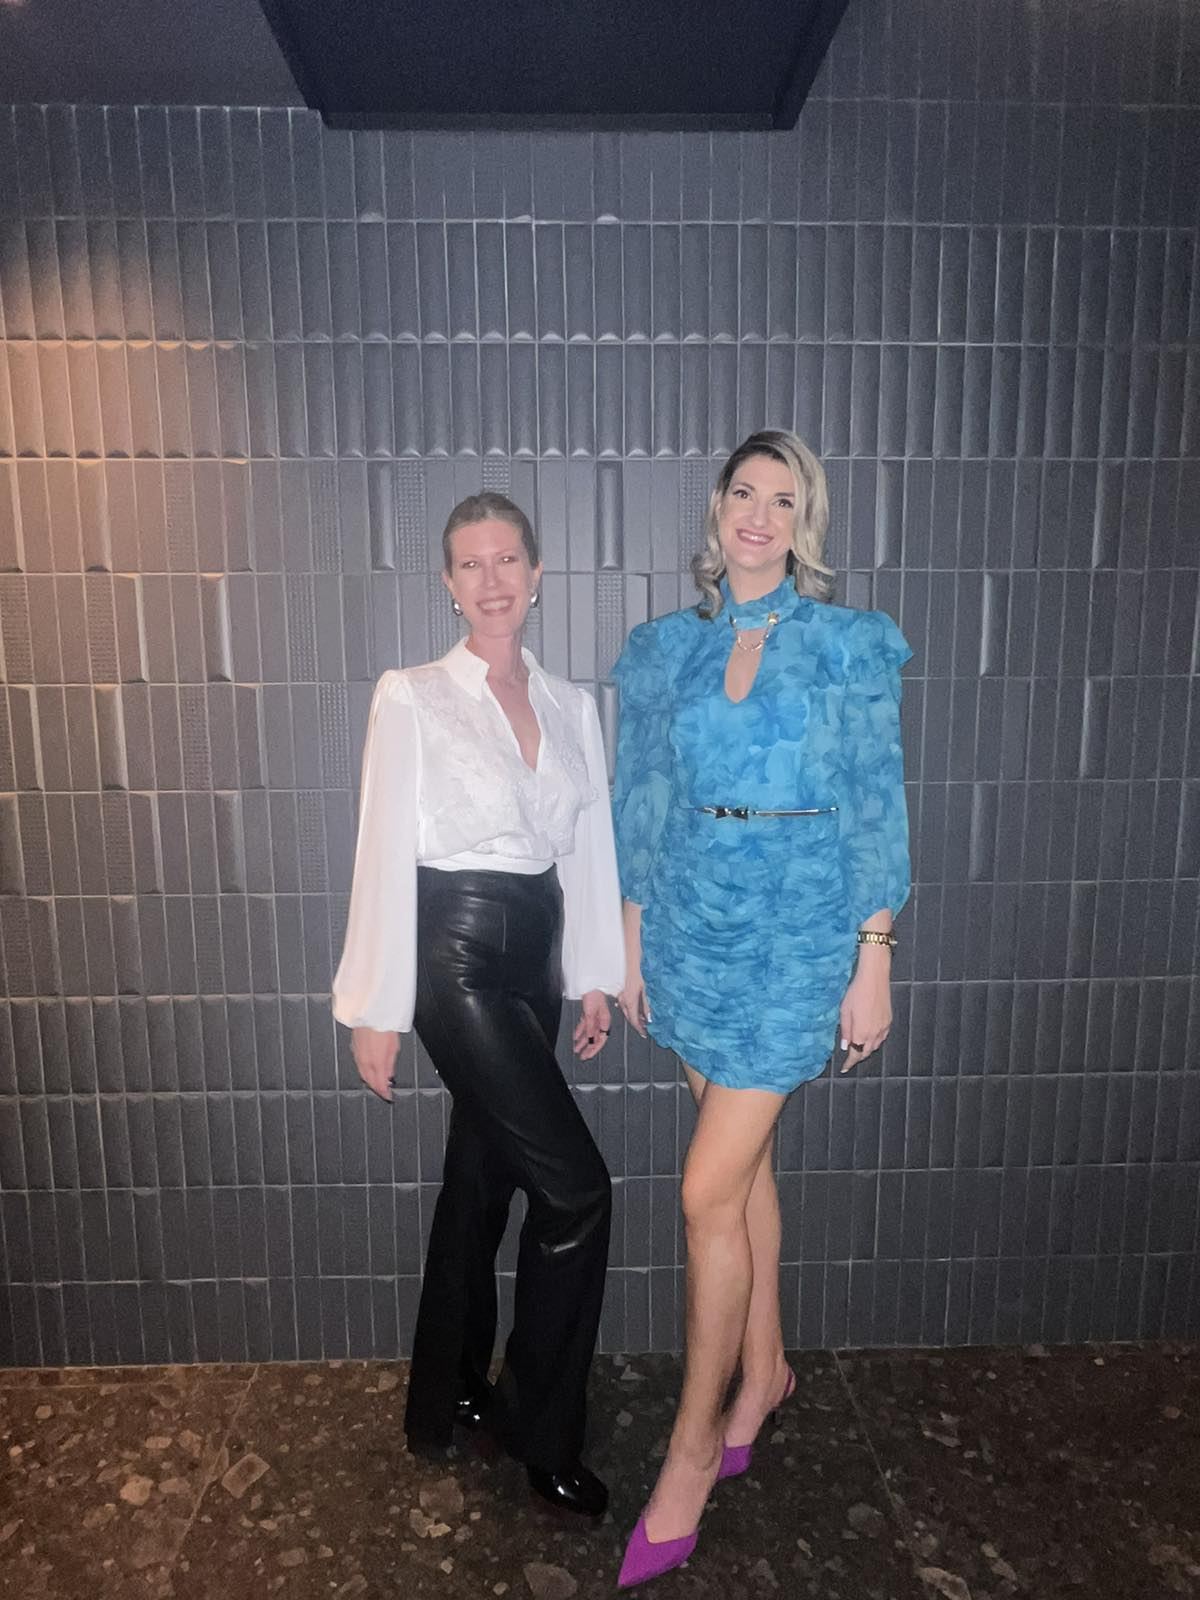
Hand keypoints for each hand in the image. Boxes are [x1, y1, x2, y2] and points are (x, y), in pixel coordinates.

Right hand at [351, 1026, 399, 1100]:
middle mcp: (364, 1061)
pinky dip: (364, 1070)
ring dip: (369, 1080)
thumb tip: (389, 1077)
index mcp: (375, 1063)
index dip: (384, 1093)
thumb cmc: (384, 1026)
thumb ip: (390, 1065)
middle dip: (376, 1088)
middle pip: (369, 1081)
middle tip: (383, 1092)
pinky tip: (368, 1070)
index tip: (388, 1097)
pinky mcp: (354, 1048)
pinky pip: (358, 1064)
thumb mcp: (394, 1048)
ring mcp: (357, 1054)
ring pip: (362, 1073)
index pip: (378, 1085)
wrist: (372, 1011)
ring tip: (377, 1083)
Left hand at [573, 990, 611, 1059]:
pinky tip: (575, 1037)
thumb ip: (590, 1027)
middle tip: (582, 1056)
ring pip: (588, 1033)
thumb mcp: (591, 1014)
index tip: (588, 1055)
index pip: (600, 1040)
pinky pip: (584, 1026)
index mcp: (605, 1022)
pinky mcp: (589, 1014)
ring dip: (582, 1041)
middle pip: (594, 1038)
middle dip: (588, 1048)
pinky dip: (580, 1032)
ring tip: (577, 1049)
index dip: (594, 1049)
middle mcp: (601, 1022)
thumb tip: (589, 1039)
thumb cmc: (594, 996)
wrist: (591, 986)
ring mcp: (595, 1018)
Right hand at [617, 968, 650, 1037]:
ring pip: (627, 1011)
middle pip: (630, 1017)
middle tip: (645, 1028)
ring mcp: (622, 996)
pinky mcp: (622, 992)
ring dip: (635, 1016)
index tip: (644, 1033)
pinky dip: (632, 1009)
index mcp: (630, 1001)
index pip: (634, 1020)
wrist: (632, 962)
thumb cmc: (640, 974)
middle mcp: (624, 1000)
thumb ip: (647, 1006)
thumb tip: (649, 1017)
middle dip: (637, 1024)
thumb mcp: (647, 992)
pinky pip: (625, 1005)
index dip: (639, 1028)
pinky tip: (637, 1008)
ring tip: (644, 1019)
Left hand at [837, 956, 891, 1072]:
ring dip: (867, 1049)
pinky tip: (869, 1036)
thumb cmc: (856, 992)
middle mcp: (875, 1033)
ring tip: (858, 1047)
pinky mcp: (889, 1021)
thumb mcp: (844, 1011)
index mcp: (862, 1032)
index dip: (850, 1062)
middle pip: (867, 1052)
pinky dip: (875, 1041)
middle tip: (850, 1058)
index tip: (844, 1067)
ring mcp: (884, 1027)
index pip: (855, 1054)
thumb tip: (844, 1046)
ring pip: (876, 1046)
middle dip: (858, 1057)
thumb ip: (845, 1030)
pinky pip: (882, 1037)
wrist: (874, 978)